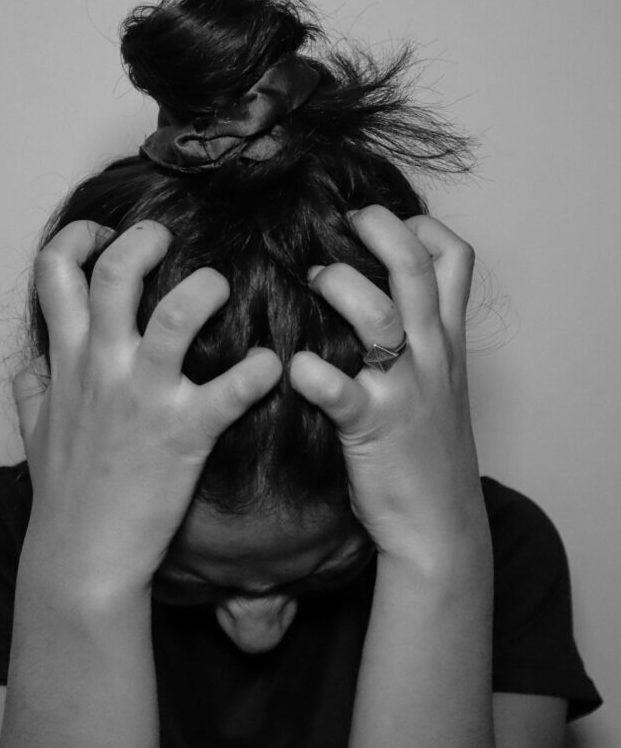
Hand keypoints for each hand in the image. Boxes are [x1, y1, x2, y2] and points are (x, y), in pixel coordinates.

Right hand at [13, 219, 281, 592]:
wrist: (82, 558)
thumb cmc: (63, 495)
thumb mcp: (34, 431)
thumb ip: (32, 387)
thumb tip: (28, 363)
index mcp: (69, 361)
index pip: (55, 273)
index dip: (78, 238)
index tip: (103, 235)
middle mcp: (104, 368)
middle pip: (116, 274)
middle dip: (144, 240)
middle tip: (169, 239)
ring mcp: (145, 398)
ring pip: (175, 316)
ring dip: (204, 289)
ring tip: (219, 287)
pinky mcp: (185, 434)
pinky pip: (231, 389)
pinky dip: (258, 371)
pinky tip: (270, 364)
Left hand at [289, 206, 486, 564]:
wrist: (441, 526)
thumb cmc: (428, 450)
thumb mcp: (439, 382)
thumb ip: (417, 335)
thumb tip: (374, 290)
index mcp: (445, 340)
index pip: (454, 258)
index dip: (421, 225)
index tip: (383, 221)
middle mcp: (430, 355)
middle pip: (414, 270)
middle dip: (379, 230)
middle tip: (344, 222)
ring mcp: (403, 390)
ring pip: (381, 317)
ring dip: (342, 287)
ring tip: (314, 280)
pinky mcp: (372, 428)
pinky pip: (341, 391)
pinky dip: (313, 373)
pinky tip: (293, 365)